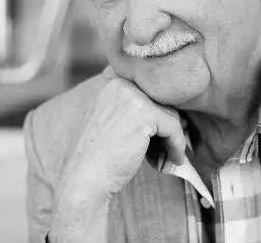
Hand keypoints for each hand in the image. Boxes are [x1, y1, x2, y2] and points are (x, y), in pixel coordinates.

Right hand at [49, 72, 186, 240]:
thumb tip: (168, 107)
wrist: (83, 179)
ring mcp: (131, 95)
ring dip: (173, 137)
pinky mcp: (144, 114)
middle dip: (167, 125)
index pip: (148, 91)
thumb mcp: (111, 120)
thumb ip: (131, 107)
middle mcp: (119, 82)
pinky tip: (174, 160)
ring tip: (169, 155)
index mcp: (111, 80)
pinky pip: (174, 127)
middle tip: (168, 147)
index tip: (160, 136)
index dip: (156, 115)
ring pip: (170, 113)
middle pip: (160, 100)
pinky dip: (177, 145)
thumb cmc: (97, 157)